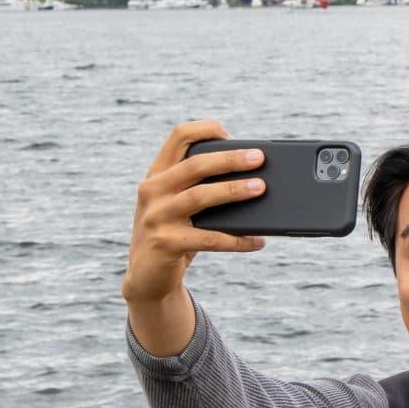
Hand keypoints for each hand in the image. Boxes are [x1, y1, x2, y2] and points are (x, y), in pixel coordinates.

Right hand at [123, 121, 266, 355]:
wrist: (146, 277)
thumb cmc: (175, 233)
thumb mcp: (179, 205)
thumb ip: (201, 187)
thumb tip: (255, 178)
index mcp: (158, 174)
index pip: (179, 136)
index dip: (207, 130)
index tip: (233, 136)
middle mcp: (152, 190)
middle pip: (194, 164)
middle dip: (230, 159)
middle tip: (259, 158)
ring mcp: (156, 217)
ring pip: (200, 196)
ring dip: (233, 191)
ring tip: (261, 189)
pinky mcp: (165, 243)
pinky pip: (209, 238)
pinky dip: (237, 239)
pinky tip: (257, 241)